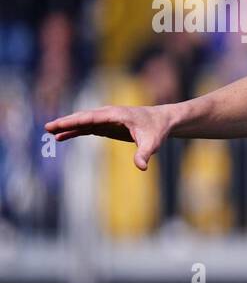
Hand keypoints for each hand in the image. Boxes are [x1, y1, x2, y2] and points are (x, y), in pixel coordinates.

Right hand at [45, 104, 174, 170]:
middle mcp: (108, 114)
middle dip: (65, 122)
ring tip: (50, 132)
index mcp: (116, 114)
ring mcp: (106, 119)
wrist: (163, 121)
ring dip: (67, 127)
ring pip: (83, 122)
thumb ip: (144, 153)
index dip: (74, 121)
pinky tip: (62, 136)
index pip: (90, 117)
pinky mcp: (107, 126)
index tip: (58, 124)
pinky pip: (87, 128)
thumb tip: (141, 167)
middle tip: (47, 127)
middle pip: (83, 117)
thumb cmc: (157, 129)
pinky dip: (75, 131)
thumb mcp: (152, 142)